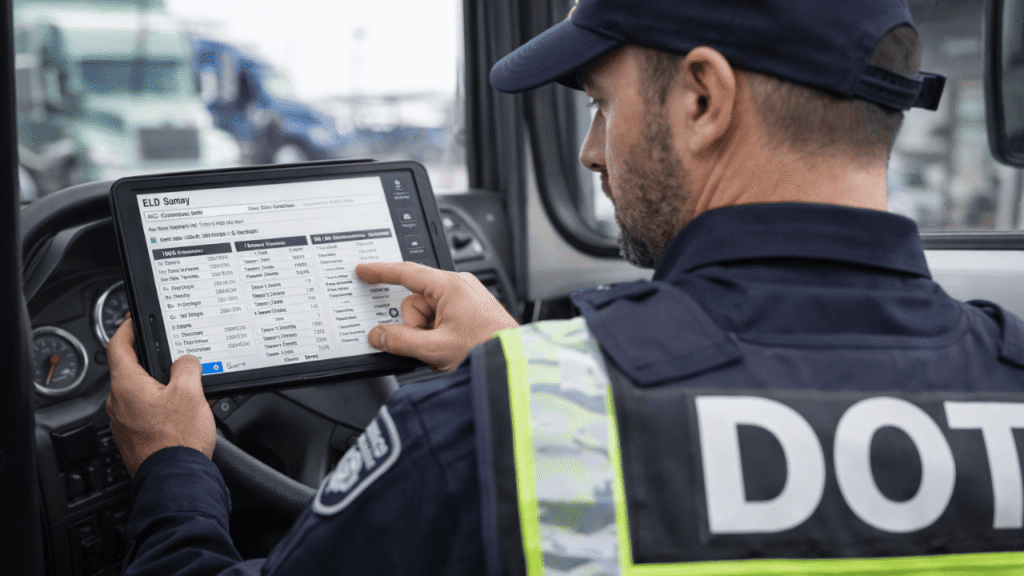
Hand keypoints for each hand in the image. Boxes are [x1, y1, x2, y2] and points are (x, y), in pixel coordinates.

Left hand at [105, 317, 214, 476]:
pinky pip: (148, 413)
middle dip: (155, 362)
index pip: (118, 346)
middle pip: (133, 371)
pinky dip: (165, 407)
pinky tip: (187, 412)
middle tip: (175, 356)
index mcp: (126, 385)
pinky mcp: (135, 438)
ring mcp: (124, 423)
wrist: (176, 479)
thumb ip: (187, 367)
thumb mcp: (190, 391)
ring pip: (143, 394)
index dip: (127, 328)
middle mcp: (119, 403)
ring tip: (191, 389)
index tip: (134, 320)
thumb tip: (186, 362)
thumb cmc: (177, 439)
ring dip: (164, 387)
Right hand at [356, 262, 518, 371]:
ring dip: (429, 335)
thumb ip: (401, 341)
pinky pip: (441, 318)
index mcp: (450, 285)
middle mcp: (458, 286)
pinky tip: (452, 348)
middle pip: (415, 302)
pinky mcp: (470, 310)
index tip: (364, 270)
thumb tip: (379, 336)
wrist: (515, 362)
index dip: (381, 272)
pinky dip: (440, 334)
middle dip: (416, 327)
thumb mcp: (436, 349)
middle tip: (431, 346)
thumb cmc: (488, 349)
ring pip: (427, 314)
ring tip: (447, 350)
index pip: (406, 272)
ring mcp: (465, 298)